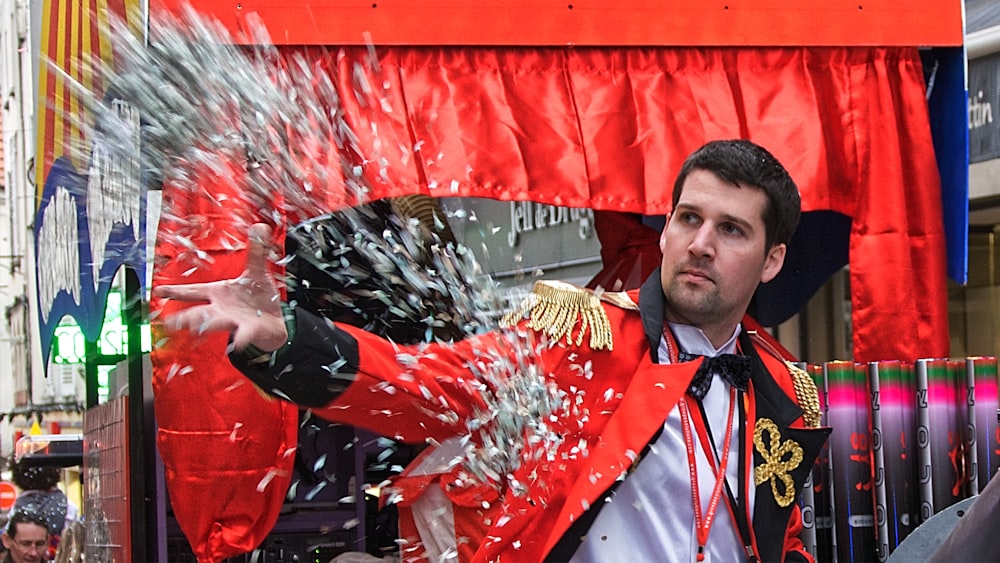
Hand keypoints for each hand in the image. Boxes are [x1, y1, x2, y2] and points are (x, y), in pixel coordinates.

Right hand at [155, 223, 287, 351]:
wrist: (273, 321)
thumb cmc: (258, 298)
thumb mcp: (256, 272)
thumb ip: (256, 251)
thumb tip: (260, 226)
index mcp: (219, 293)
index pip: (193, 291)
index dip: (175, 291)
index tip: (157, 291)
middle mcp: (221, 309)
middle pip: (198, 311)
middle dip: (184, 316)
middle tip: (170, 321)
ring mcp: (234, 320)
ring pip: (216, 323)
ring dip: (205, 325)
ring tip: (194, 330)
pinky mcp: (250, 330)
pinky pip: (244, 334)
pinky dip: (240, 338)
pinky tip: (237, 342)